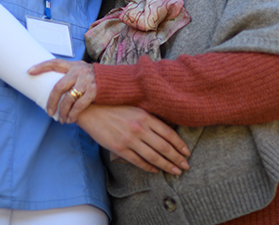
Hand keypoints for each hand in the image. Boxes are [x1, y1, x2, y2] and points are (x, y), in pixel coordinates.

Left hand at [29, 59, 95, 122]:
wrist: (118, 81)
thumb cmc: (98, 78)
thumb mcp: (84, 71)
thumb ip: (72, 76)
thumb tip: (57, 88)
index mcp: (74, 65)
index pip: (54, 63)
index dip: (41, 67)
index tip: (29, 71)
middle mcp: (78, 71)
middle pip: (58, 87)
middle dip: (51, 102)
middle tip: (49, 112)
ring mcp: (86, 81)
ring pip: (68, 99)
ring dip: (63, 112)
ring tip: (61, 120)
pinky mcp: (93, 91)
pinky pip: (79, 106)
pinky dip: (73, 114)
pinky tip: (70, 119)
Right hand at [76, 105, 190, 174]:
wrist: (91, 109)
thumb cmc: (113, 107)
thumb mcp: (135, 108)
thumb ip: (148, 119)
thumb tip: (165, 131)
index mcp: (145, 116)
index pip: (169, 133)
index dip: (179, 144)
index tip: (187, 152)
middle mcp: (139, 128)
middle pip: (164, 147)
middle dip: (177, 158)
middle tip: (186, 166)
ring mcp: (129, 139)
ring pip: (153, 156)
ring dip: (166, 165)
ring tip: (175, 171)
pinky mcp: (119, 148)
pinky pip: (138, 161)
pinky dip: (148, 167)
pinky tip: (155, 170)